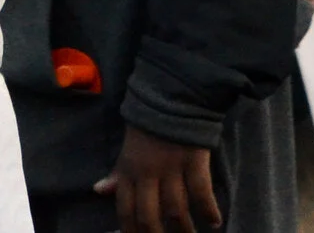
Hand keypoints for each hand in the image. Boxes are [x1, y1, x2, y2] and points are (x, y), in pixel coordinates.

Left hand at [97, 126, 221, 232]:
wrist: (172, 94)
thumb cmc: (148, 124)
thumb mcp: (127, 148)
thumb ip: (117, 172)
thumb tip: (98, 191)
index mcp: (128, 170)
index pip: (126, 210)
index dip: (131, 232)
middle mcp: (148, 173)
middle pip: (149, 216)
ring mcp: (172, 167)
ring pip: (176, 210)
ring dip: (185, 230)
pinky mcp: (195, 160)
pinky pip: (202, 191)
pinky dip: (209, 210)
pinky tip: (215, 221)